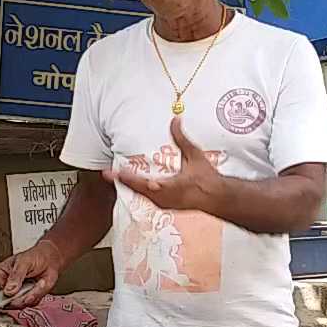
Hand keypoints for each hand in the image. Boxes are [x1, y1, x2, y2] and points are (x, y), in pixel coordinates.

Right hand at [0, 239, 64, 308]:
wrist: (50, 259)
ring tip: (35, 283)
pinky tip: (39, 285)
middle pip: (1, 303)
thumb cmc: (34, 256)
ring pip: (17, 305)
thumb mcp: (23, 262)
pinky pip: (30, 303)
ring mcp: (17, 295)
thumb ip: (15, 276)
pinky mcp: (28, 299)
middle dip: (14, 300)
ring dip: (28, 296)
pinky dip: (37, 296)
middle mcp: (6, 288)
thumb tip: (8, 289)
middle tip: (22, 291)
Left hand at [104, 117, 221, 211]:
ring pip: (142, 196)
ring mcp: (165, 205)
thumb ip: (182, 138)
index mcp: (170, 187)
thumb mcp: (195, 155)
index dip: (127, 178)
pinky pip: (149, 199)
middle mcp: (164, 199)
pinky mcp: (167, 207)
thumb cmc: (207, 178)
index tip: (114, 173)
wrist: (218, 197)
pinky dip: (140, 192)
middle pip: (137, 190)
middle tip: (107, 174)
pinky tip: (136, 186)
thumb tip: (175, 120)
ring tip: (117, 177)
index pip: (143, 183)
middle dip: (122, 181)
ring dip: (130, 186)